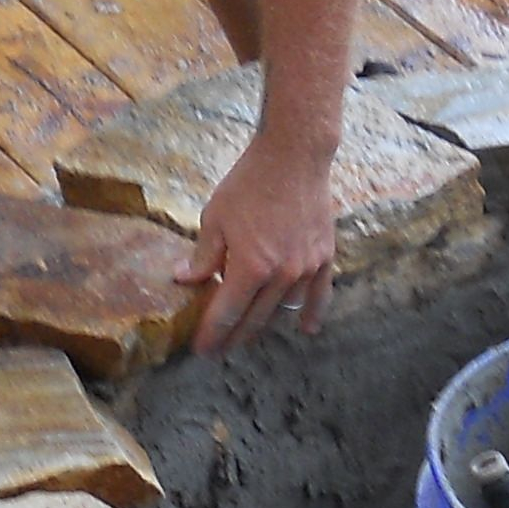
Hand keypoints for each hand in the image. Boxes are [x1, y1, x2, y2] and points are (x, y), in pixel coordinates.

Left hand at [185, 132, 337, 354]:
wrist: (294, 156)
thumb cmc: (250, 183)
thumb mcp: (215, 218)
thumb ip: (203, 256)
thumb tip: (185, 279)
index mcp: (250, 268)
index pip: (226, 314)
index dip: (212, 335)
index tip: (202, 351)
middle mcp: (280, 276)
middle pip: (254, 320)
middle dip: (234, 338)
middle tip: (221, 350)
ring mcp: (305, 269)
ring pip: (283, 311)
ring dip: (265, 326)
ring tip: (250, 334)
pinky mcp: (323, 258)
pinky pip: (319, 296)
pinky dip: (312, 314)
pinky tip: (306, 329)